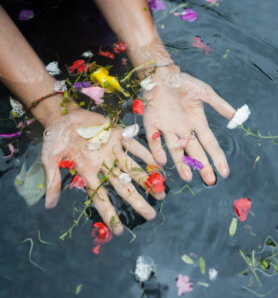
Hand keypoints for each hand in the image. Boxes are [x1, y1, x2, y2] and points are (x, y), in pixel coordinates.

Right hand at [41, 108, 164, 234]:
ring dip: (146, 180)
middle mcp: (103, 164)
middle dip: (137, 201)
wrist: (64, 115)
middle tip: (151, 215)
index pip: (100, 196)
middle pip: (122, 186)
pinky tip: (157, 164)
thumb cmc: (55, 137)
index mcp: (87, 172)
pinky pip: (133, 146)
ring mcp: (112, 150)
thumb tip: (48, 206)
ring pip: (132, 168)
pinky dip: (145, 154)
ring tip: (161, 195)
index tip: (119, 231)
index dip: (109, 214)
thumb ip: (53, 180)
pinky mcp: (117, 135)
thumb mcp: (50, 159)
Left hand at [143, 66, 235, 184]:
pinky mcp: (152, 125)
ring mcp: (167, 129)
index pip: (209, 143)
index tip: (224, 172)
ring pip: (175, 150)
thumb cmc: (184, 83)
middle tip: (209, 181)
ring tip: (187, 177)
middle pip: (194, 151)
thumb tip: (236, 117)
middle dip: (203, 166)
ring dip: (181, 163)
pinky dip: (158, 149)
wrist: (162, 75)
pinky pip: (155, 140)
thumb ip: (219, 105)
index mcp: (196, 122)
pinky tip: (162, 160)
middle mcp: (183, 130)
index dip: (217, 157)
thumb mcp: (204, 92)